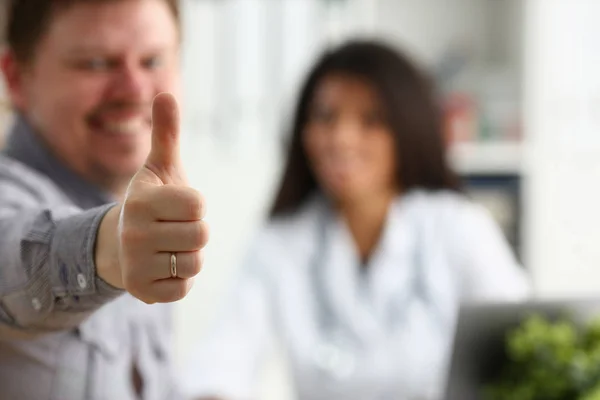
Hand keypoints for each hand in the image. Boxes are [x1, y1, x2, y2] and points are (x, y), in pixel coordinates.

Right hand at [97, 92, 207, 302]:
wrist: (118, 243)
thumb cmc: (150, 202)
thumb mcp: (159, 167)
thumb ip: (166, 133)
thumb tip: (165, 92)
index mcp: (140, 201)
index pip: (198, 205)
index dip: (195, 205)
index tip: (177, 206)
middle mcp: (134, 233)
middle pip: (201, 235)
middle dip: (194, 231)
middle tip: (173, 228)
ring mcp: (136, 265)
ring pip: (196, 262)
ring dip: (189, 255)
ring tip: (168, 247)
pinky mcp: (143, 291)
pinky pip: (184, 287)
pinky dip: (180, 279)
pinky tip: (162, 267)